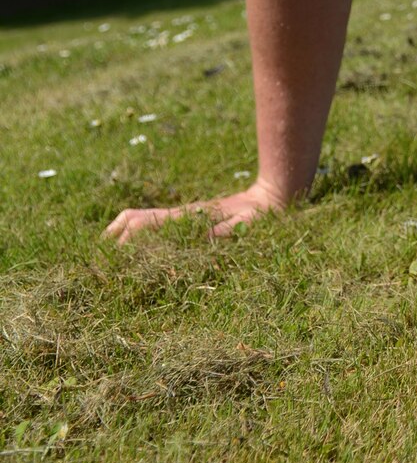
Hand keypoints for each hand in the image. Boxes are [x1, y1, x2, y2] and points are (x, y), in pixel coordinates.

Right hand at [103, 173, 294, 243]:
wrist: (270, 199)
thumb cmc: (260, 216)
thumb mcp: (246, 225)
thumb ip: (228, 231)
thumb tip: (204, 239)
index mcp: (186, 217)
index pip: (144, 224)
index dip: (126, 240)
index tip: (113, 261)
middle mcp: (177, 215)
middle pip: (133, 219)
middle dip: (114, 237)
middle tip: (99, 263)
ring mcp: (180, 217)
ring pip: (139, 220)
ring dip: (120, 236)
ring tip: (107, 260)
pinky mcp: (186, 221)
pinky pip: (153, 226)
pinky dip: (135, 235)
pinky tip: (132, 254)